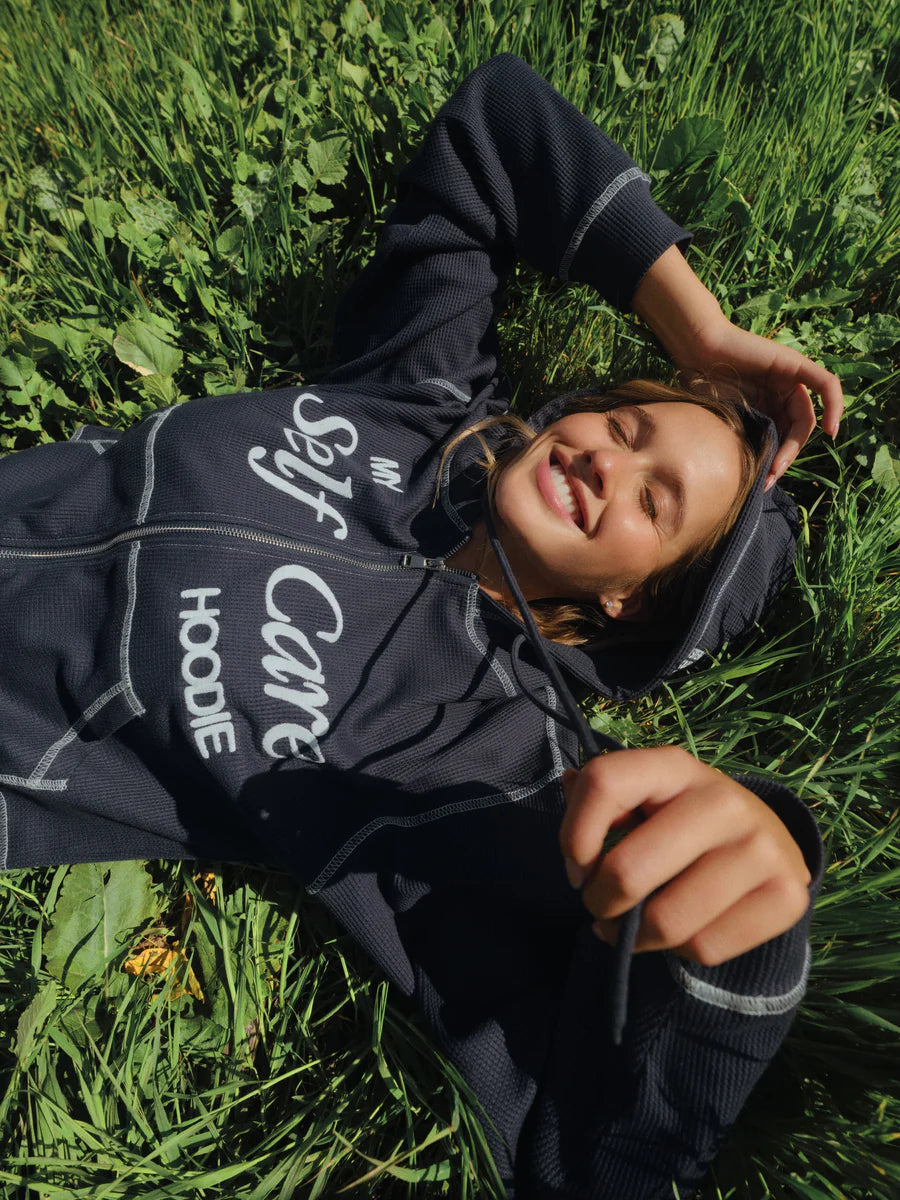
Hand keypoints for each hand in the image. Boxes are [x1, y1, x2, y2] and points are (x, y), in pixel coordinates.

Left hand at [559, 747, 811, 965]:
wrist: (765, 843)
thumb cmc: (678, 821)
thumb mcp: (641, 797)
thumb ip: (599, 795)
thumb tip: (568, 782)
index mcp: (675, 766)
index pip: (604, 782)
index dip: (573, 836)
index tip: (578, 869)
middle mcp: (723, 799)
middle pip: (628, 871)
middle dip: (599, 903)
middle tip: (602, 908)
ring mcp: (761, 847)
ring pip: (666, 922)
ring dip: (634, 938)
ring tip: (633, 928)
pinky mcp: (787, 895)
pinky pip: (705, 949)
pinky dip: (681, 952)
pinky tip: (682, 931)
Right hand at [677, 320, 843, 488]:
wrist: (694, 351)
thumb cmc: (700, 384)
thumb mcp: (724, 420)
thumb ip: (742, 440)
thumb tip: (750, 478)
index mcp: (767, 407)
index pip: (783, 437)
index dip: (779, 461)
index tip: (765, 481)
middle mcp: (781, 394)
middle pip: (796, 431)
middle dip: (786, 457)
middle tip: (771, 475)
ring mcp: (790, 378)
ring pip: (807, 416)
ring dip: (797, 443)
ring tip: (780, 464)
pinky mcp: (795, 364)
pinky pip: (826, 385)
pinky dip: (834, 405)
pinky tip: (831, 429)